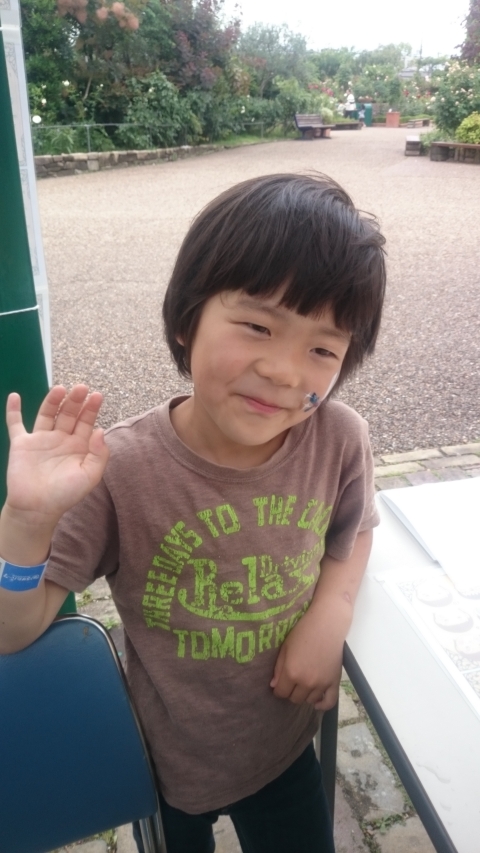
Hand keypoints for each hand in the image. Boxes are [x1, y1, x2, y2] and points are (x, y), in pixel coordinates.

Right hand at [4, 385, 108, 528]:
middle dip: (75, 401)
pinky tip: (15, 396)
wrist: (37, 509)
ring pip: (47, 414)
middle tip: (82, 387)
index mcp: (78, 446)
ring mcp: (40, 439)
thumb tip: (101, 430)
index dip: (91, 409)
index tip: (97, 396)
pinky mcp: (21, 444)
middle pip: (68, 414)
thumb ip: (99, 454)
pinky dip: (13, 410)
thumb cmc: (65, 495)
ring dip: (53, 401)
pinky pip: (15, 424)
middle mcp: (60, 439)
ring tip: (61, 388)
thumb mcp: (90, 476)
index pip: (86, 422)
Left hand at [270, 604, 343, 710]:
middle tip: (292, 682)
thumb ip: (278, 668)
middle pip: (294, 699)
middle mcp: (306, 682)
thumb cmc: (303, 632)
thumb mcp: (285, 647)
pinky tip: (317, 702)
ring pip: (309, 700)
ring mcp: (321, 684)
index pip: (281, 693)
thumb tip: (274, 686)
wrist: (327, 624)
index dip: (278, 689)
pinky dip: (322, 705)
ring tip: (304, 684)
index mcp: (291, 673)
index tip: (279, 684)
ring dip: (305, 694)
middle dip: (290, 692)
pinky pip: (329, 702)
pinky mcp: (334, 682)